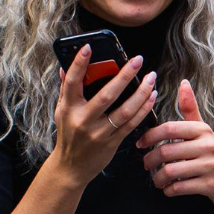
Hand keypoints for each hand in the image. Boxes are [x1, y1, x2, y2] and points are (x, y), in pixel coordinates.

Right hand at [48, 46, 157, 183]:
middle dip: (124, 76)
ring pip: (124, 110)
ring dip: (141, 93)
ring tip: (151, 78)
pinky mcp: (112, 142)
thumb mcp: (61, 111)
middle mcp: (83, 120)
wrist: (71, 167)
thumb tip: (64, 66)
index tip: (89, 47)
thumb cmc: (68, 134)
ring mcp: (99, 132)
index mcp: (68, 108)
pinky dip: (143, 109)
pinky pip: (131, 124)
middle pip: (107, 95)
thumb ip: (65, 89)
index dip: (79, 64)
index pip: (72, 82)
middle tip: (138, 60)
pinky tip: (151, 97)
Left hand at [137, 80, 213, 213]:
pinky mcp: (210, 185)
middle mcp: (208, 145)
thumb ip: (190, 109)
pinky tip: (168, 189)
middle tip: (146, 165)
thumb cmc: (213, 155)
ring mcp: (210, 166)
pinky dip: (169, 190)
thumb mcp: (204, 131)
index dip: (150, 136)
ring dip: (158, 178)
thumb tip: (183, 83)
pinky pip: (179, 187)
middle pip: (166, 151)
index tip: (140, 144)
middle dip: (150, 160)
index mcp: (203, 130)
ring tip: (157, 180)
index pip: (169, 128)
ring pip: (171, 171)